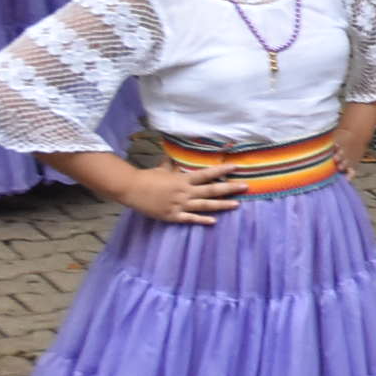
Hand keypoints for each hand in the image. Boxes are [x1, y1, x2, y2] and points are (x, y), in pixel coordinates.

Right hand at [121, 161, 243, 225]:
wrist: (130, 189)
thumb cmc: (147, 177)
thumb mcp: (162, 168)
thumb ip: (172, 164)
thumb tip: (174, 153)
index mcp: (183, 179)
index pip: (207, 174)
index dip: (222, 171)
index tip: (236, 167)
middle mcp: (185, 192)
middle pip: (211, 190)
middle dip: (229, 189)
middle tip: (245, 187)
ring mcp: (179, 205)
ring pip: (205, 206)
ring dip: (222, 205)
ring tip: (237, 204)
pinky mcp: (172, 216)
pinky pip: (190, 219)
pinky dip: (202, 220)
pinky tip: (213, 221)